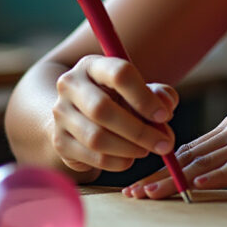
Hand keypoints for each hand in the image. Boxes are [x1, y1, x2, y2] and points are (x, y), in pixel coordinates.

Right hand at [50, 54, 180, 173]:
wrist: (78, 115)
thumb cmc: (118, 99)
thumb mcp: (140, 90)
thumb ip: (160, 95)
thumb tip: (166, 108)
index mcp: (92, 65)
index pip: (119, 74)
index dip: (144, 97)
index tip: (165, 116)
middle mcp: (70, 85)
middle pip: (102, 109)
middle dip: (139, 130)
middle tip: (164, 144)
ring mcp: (61, 114)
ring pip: (96, 137)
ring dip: (129, 148)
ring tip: (146, 150)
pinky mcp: (60, 142)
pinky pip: (93, 157)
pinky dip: (118, 162)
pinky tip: (129, 158)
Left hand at [124, 97, 226, 198]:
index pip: (191, 148)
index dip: (164, 164)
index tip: (143, 178)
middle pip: (186, 156)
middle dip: (156, 175)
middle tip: (131, 191)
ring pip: (201, 164)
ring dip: (171, 181)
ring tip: (148, 194)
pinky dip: (212, 177)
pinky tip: (194, 186)